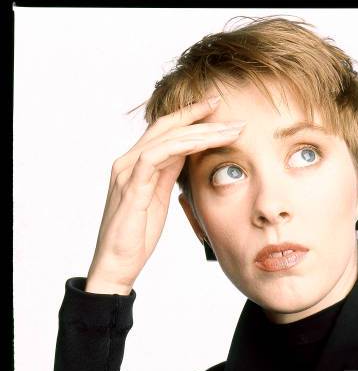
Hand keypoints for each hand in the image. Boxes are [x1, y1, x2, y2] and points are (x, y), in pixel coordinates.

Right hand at [85, 97, 243, 294]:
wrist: (117, 263)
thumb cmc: (137, 236)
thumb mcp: (159, 199)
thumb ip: (168, 175)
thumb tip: (186, 156)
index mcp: (136, 165)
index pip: (164, 131)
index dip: (189, 117)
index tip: (215, 109)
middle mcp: (128, 162)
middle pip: (165, 127)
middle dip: (197, 115)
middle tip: (224, 107)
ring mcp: (127, 172)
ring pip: (166, 139)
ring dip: (199, 132)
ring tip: (226, 130)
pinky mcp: (130, 188)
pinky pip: (155, 158)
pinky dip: (180, 147)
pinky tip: (202, 143)